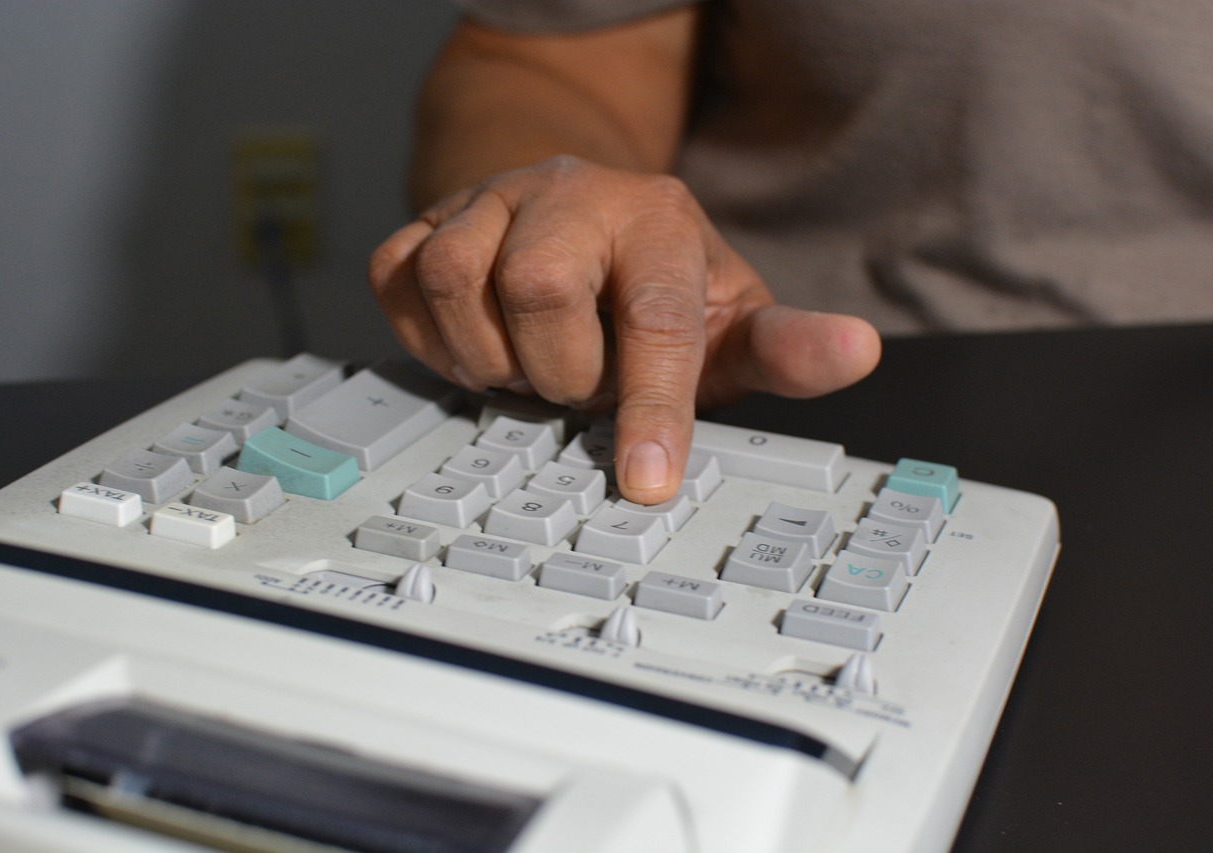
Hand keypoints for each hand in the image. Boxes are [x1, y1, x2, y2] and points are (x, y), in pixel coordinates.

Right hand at [369, 157, 880, 503]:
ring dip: (487, 357)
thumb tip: (856, 352)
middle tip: (578, 386)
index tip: (647, 481)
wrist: (573, 215)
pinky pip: (398, 281)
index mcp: (657, 221)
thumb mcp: (728, 321)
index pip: (655, 316)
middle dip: (558, 369)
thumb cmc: (652, 288)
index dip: (653, 407)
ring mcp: (488, 202)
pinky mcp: (425, 221)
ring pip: (454, 280)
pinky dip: (431, 341)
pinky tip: (475, 348)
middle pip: (537, 286)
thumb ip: (785, 348)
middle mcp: (570, 195)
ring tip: (527, 368)